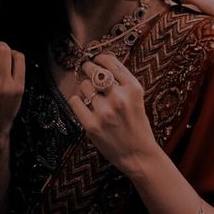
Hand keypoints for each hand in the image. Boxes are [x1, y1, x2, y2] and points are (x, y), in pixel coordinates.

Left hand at [68, 53, 159, 176]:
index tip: (96, 59)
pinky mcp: (91, 124)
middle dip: (88, 68)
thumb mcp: (137, 99)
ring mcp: (104, 111)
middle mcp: (119, 97)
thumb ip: (123, 83)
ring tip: (91, 96)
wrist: (138, 155)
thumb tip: (102, 64)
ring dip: (85, 88)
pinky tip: (83, 105)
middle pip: (94, 71)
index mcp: (133, 88)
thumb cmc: (138, 126)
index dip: (100, 58)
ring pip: (84, 86)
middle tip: (86, 69)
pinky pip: (75, 102)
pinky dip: (77, 101)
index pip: (111, 63)